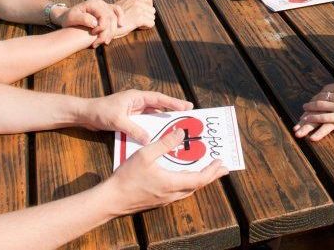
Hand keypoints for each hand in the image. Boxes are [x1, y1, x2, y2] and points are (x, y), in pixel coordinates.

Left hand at [55, 0, 117, 44]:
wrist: (67, 16)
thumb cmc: (68, 18)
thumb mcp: (72, 18)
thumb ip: (83, 19)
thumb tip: (96, 23)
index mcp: (93, 4)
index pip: (104, 16)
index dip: (102, 27)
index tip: (93, 34)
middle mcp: (101, 3)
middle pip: (111, 19)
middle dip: (107, 33)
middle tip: (98, 43)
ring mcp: (105, 6)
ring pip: (115, 18)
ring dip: (112, 32)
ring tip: (104, 42)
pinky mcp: (106, 10)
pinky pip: (117, 12)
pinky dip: (120, 18)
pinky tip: (120, 26)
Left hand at [80, 89, 190, 140]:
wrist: (85, 114)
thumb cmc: (100, 112)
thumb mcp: (118, 121)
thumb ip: (134, 129)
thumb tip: (148, 140)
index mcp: (137, 97)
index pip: (159, 99)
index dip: (173, 103)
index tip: (187, 106)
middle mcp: (137, 102)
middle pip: (159, 106)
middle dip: (173, 110)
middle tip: (188, 114)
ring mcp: (133, 110)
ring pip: (153, 115)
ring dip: (163, 120)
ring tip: (177, 126)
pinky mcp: (129, 118)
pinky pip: (145, 122)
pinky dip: (152, 127)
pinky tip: (158, 135)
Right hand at [102, 122, 227, 215]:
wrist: (112, 199)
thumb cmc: (128, 177)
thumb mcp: (146, 154)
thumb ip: (165, 143)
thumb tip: (181, 133)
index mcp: (172, 183)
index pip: (200, 179)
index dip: (212, 171)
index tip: (221, 163)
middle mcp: (172, 194)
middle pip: (198, 185)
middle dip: (211, 175)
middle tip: (222, 167)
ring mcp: (165, 199)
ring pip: (189, 189)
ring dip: (200, 179)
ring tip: (208, 170)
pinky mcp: (158, 200)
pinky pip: (180, 191)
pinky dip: (188, 182)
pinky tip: (185, 176)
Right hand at [112, 0, 155, 38]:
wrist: (107, 25)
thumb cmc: (113, 19)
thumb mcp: (121, 7)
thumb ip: (131, 6)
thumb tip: (143, 9)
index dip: (148, 6)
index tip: (142, 13)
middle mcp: (136, 2)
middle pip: (152, 10)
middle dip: (147, 16)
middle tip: (139, 21)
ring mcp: (138, 10)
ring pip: (152, 17)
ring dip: (146, 22)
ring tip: (137, 24)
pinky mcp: (139, 19)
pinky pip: (151, 23)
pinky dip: (146, 27)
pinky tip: (138, 27)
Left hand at [294, 76, 333, 140]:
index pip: (326, 89)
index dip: (319, 94)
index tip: (315, 98)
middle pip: (321, 97)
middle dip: (312, 102)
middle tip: (305, 106)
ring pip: (320, 106)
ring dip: (309, 109)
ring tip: (304, 112)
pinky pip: (324, 117)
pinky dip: (314, 118)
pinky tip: (308, 119)